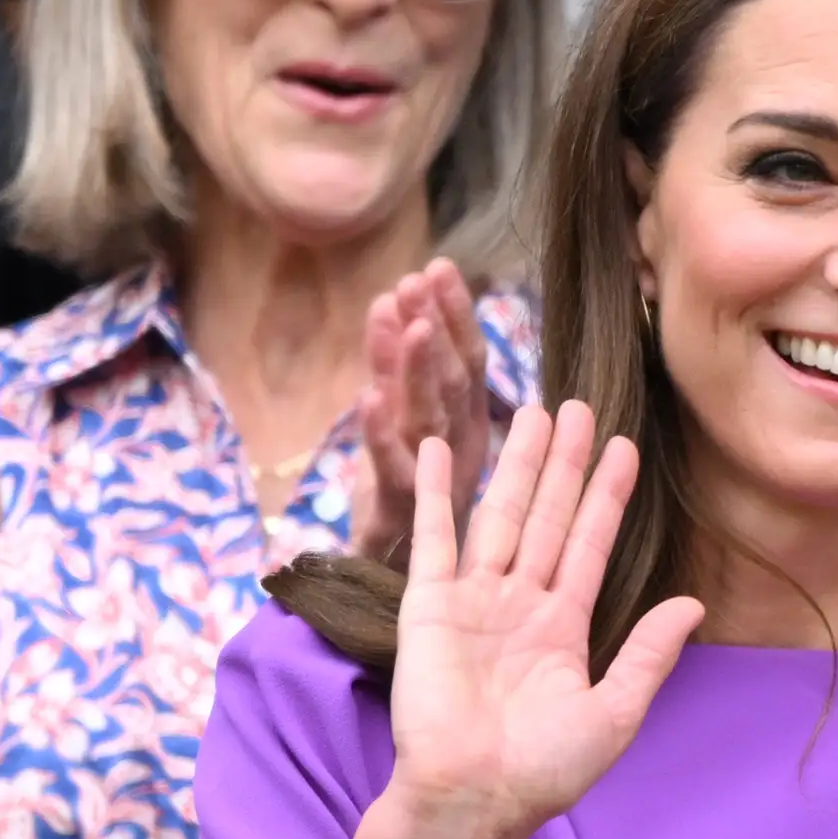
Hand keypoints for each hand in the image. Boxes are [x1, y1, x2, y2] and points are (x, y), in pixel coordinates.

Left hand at [354, 260, 496, 566]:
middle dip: (440, 329)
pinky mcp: (400, 511)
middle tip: (422, 280)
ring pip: (430, 421)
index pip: (470, 361)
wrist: (386, 571)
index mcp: (468, 428)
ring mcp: (434, 482)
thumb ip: (393, 367)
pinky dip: (379, 435)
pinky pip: (390, 470)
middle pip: (456, 384)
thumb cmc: (402, 492)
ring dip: (419, 371)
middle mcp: (460, 452)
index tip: (440, 266)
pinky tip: (367, 398)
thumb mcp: (401, 420)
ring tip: (409, 323)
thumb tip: (391, 298)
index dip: (457, 314)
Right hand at [387, 402, 702, 838]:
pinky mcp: (428, 605)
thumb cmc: (543, 770)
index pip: (589, 546)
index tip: (625, 448)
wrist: (472, 798)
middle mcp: (518, 605)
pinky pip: (434, 537)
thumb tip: (692, 604)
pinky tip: (438, 447)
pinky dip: (435, 491)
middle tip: (577, 405)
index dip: (606, 497)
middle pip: (546, 516)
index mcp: (562, 629)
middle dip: (563, 463)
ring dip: (513, 463)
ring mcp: (472, 600)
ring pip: (499, 515)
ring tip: (530, 410)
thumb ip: (648, 655)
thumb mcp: (613, 713)